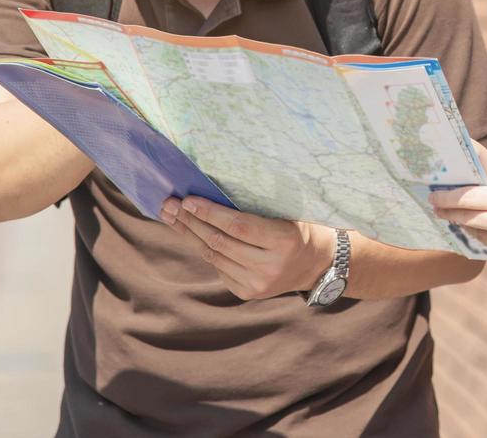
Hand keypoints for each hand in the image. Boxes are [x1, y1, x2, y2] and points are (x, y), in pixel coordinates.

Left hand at [160, 197, 331, 299]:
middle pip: (220, 242)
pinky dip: (205, 250)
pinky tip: (193, 235)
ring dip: (191, 235)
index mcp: (284, 241)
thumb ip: (257, 207)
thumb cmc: (301, 228)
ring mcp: (258, 284)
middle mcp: (270, 266)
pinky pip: (219, 268)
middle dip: (191, 222)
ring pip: (214, 256)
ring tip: (173, 217)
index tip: (188, 200)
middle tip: (170, 205)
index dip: (210, 213)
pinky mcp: (248, 293)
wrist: (317, 265)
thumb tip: (214, 192)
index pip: (238, 225)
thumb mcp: (289, 213)